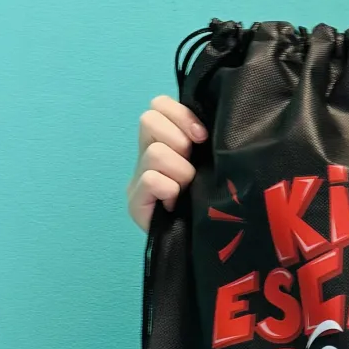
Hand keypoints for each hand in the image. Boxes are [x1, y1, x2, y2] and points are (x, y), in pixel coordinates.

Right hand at [127, 95, 206, 230]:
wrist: (205, 244)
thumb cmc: (213, 200)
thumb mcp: (210, 162)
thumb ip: (202, 138)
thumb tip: (207, 124)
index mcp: (164, 141)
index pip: (158, 104)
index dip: (181, 115)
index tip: (201, 137)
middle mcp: (145, 156)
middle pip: (149, 119)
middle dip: (178, 140)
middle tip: (190, 163)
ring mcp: (137, 180)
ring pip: (155, 152)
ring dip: (179, 170)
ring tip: (186, 188)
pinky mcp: (135, 203)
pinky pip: (151, 179)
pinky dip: (169, 189)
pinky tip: (175, 202)